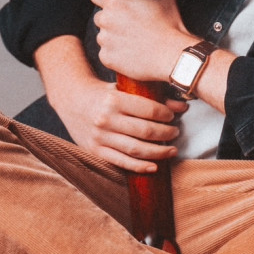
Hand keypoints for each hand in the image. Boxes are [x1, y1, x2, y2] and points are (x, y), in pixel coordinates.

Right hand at [52, 74, 187, 172]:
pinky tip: (154, 166)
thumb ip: (151, 96)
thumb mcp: (123, 87)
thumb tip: (182, 106)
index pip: (148, 110)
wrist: (71, 98)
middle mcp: (106, 119)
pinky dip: (140, 167)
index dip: (166, 114)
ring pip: (135, 149)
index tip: (173, 115)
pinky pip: (121, 162)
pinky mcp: (95, 151)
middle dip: (166, 134)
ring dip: (158, 152)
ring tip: (172, 149)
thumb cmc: (103, 92)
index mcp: (114, 100)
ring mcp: (100, 137)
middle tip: (176, 132)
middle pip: (145, 131)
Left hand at [88, 0, 195, 83]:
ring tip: (133, 38)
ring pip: (103, 35)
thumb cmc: (169, 25)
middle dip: (111, 18)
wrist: (171, 56)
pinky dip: (115, 53)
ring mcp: (105, 40)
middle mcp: (105, 20)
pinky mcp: (106, 58)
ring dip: (113, 36)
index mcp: (114, 2)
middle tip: (130, 22)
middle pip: (100, 15)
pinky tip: (131, 51)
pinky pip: (105, 53)